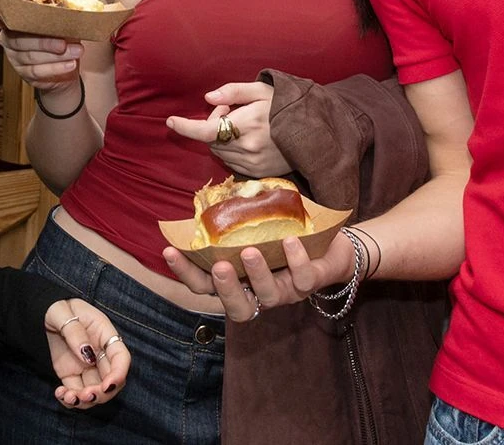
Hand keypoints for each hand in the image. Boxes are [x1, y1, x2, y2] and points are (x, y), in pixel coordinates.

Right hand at [0, 9, 83, 93]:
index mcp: (14, 22)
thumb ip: (55, 12)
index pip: (0, 18)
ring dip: (56, 55)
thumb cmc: (62, 37)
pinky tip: (70, 64)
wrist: (68, 65)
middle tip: (63, 42)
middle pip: (20, 40)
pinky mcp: (25, 74)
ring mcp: (15, 58)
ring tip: (76, 51)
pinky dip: (56, 68)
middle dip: (44, 42)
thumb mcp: (60, 22)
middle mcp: (9, 40)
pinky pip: (38, 71)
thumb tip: (63, 3)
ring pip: (31, 57)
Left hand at [43, 298, 129, 407]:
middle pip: (111, 380)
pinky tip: (60, 394)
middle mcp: (99, 353)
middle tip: (85, 395)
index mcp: (104, 334)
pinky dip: (70, 399)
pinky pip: (76, 392)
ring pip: (95, 390)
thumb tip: (88, 355)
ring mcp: (86, 366)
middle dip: (102, 393)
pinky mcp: (71, 374)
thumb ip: (75, 332)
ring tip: (68, 397)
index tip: (107, 386)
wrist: (41, 313)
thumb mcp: (62, 312)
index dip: (119, 374)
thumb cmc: (56, 307)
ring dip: (86, 400)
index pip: (121, 357)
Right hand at [161, 231, 358, 321]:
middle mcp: (259, 292)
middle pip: (235, 308)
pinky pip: (303, 278)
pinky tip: (289, 240)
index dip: (186, 272)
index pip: (205, 285)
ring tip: (251, 250)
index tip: (169, 250)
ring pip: (268, 296)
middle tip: (220, 266)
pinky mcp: (310, 283)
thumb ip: (234, 220)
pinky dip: (295, 259)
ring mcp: (285, 292)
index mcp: (240, 280)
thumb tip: (208, 196)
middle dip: (224, 289)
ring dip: (258, 275)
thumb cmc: (285, 235)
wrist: (334, 245)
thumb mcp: (256, 227)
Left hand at [166, 81, 285, 175]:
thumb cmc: (286, 106)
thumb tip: (208, 99)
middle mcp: (248, 147)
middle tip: (231, 111)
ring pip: (220, 153)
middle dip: (214, 125)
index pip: (207, 130)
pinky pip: (232, 163)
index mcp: (248, 124)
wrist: (314, 132)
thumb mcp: (262, 90)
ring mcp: (253, 163)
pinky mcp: (258, 173)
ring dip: (222, 139)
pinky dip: (232, 150)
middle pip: (212, 141)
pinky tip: (248, 139)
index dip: (186, 127)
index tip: (170, 121)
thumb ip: (233, 92)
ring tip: (243, 125)